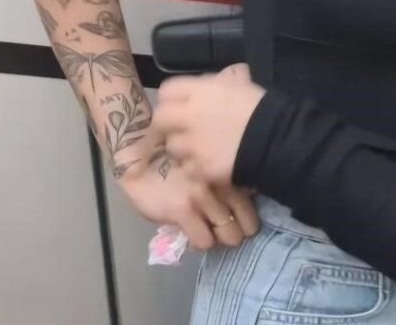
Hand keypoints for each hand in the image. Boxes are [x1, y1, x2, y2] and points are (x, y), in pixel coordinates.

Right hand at [119, 155, 258, 250]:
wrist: (142, 153)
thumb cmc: (176, 154)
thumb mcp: (207, 158)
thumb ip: (225, 175)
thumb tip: (244, 195)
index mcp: (231, 167)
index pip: (253, 199)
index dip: (250, 215)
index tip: (247, 221)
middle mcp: (222, 181)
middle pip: (244, 220)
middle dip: (241, 230)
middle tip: (235, 233)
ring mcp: (203, 197)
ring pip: (227, 233)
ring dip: (224, 238)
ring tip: (217, 235)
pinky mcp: (183, 210)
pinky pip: (203, 240)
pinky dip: (204, 242)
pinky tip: (198, 236)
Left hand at [155, 64, 265, 186]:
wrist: (274, 139)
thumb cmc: (261, 107)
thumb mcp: (243, 85)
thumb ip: (223, 82)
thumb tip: (219, 79)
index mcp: (201, 91)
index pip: (168, 89)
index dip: (171, 97)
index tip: (178, 103)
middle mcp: (189, 116)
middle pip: (160, 118)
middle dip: (167, 123)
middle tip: (179, 128)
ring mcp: (191, 144)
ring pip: (172, 145)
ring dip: (182, 146)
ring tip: (197, 148)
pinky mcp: (197, 168)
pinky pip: (187, 167)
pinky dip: (195, 166)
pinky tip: (209, 163)